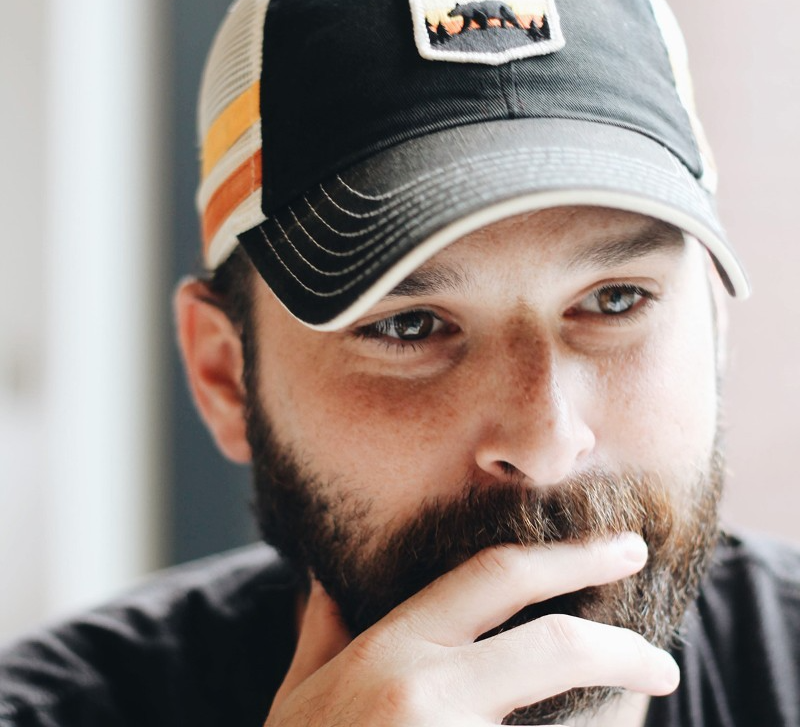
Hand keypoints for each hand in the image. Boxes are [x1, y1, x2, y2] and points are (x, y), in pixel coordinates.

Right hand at [264, 533, 678, 725]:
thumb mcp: (297, 701)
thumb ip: (319, 636)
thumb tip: (322, 583)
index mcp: (388, 651)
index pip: (492, 578)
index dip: (567, 556)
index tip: (622, 550)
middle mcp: (421, 692)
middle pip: (553, 644)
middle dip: (622, 644)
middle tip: (661, 658)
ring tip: (629, 721)